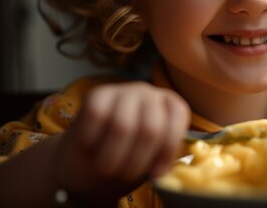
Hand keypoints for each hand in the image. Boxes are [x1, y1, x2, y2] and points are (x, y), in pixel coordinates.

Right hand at [54, 81, 189, 204]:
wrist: (88, 163)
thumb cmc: (126, 160)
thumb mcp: (150, 162)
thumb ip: (161, 158)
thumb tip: (165, 169)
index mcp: (171, 106)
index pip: (177, 117)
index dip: (169, 148)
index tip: (156, 173)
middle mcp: (150, 93)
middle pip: (151, 128)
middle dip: (138, 160)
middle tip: (125, 176)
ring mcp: (123, 90)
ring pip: (123, 126)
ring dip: (113, 155)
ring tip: (107, 168)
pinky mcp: (97, 94)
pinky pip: (96, 115)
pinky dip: (92, 138)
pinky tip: (91, 145)